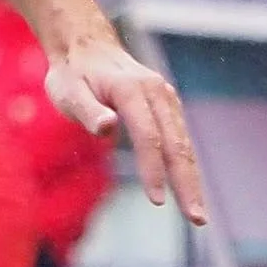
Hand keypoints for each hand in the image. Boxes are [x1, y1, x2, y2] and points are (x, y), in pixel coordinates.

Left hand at [46, 30, 207, 224]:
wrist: (86, 46)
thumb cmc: (73, 74)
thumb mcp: (68, 91)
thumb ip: (88, 111)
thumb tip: (107, 128)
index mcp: (133, 90)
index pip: (149, 136)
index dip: (154, 170)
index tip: (157, 201)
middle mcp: (157, 92)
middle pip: (177, 143)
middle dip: (187, 183)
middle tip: (197, 219)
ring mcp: (166, 98)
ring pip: (184, 143)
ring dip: (192, 178)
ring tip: (198, 214)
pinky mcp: (167, 106)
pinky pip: (180, 139)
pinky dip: (186, 165)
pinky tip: (189, 189)